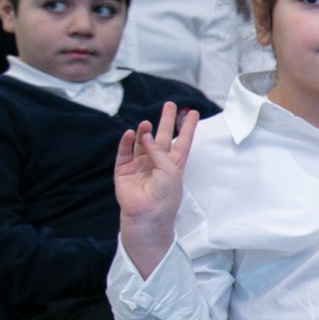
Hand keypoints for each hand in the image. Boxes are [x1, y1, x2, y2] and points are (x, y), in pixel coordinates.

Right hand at [115, 102, 198, 278]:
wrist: (147, 214)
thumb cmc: (165, 195)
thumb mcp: (170, 170)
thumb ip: (159, 151)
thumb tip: (147, 134)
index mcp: (174, 163)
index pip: (184, 141)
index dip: (188, 127)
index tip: (194, 113)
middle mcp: (158, 162)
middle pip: (164, 136)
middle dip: (167, 121)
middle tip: (170, 105)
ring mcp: (140, 165)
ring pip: (142, 142)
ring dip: (145, 132)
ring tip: (146, 123)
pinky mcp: (124, 170)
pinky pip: (125, 153)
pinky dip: (127, 142)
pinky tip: (130, 133)